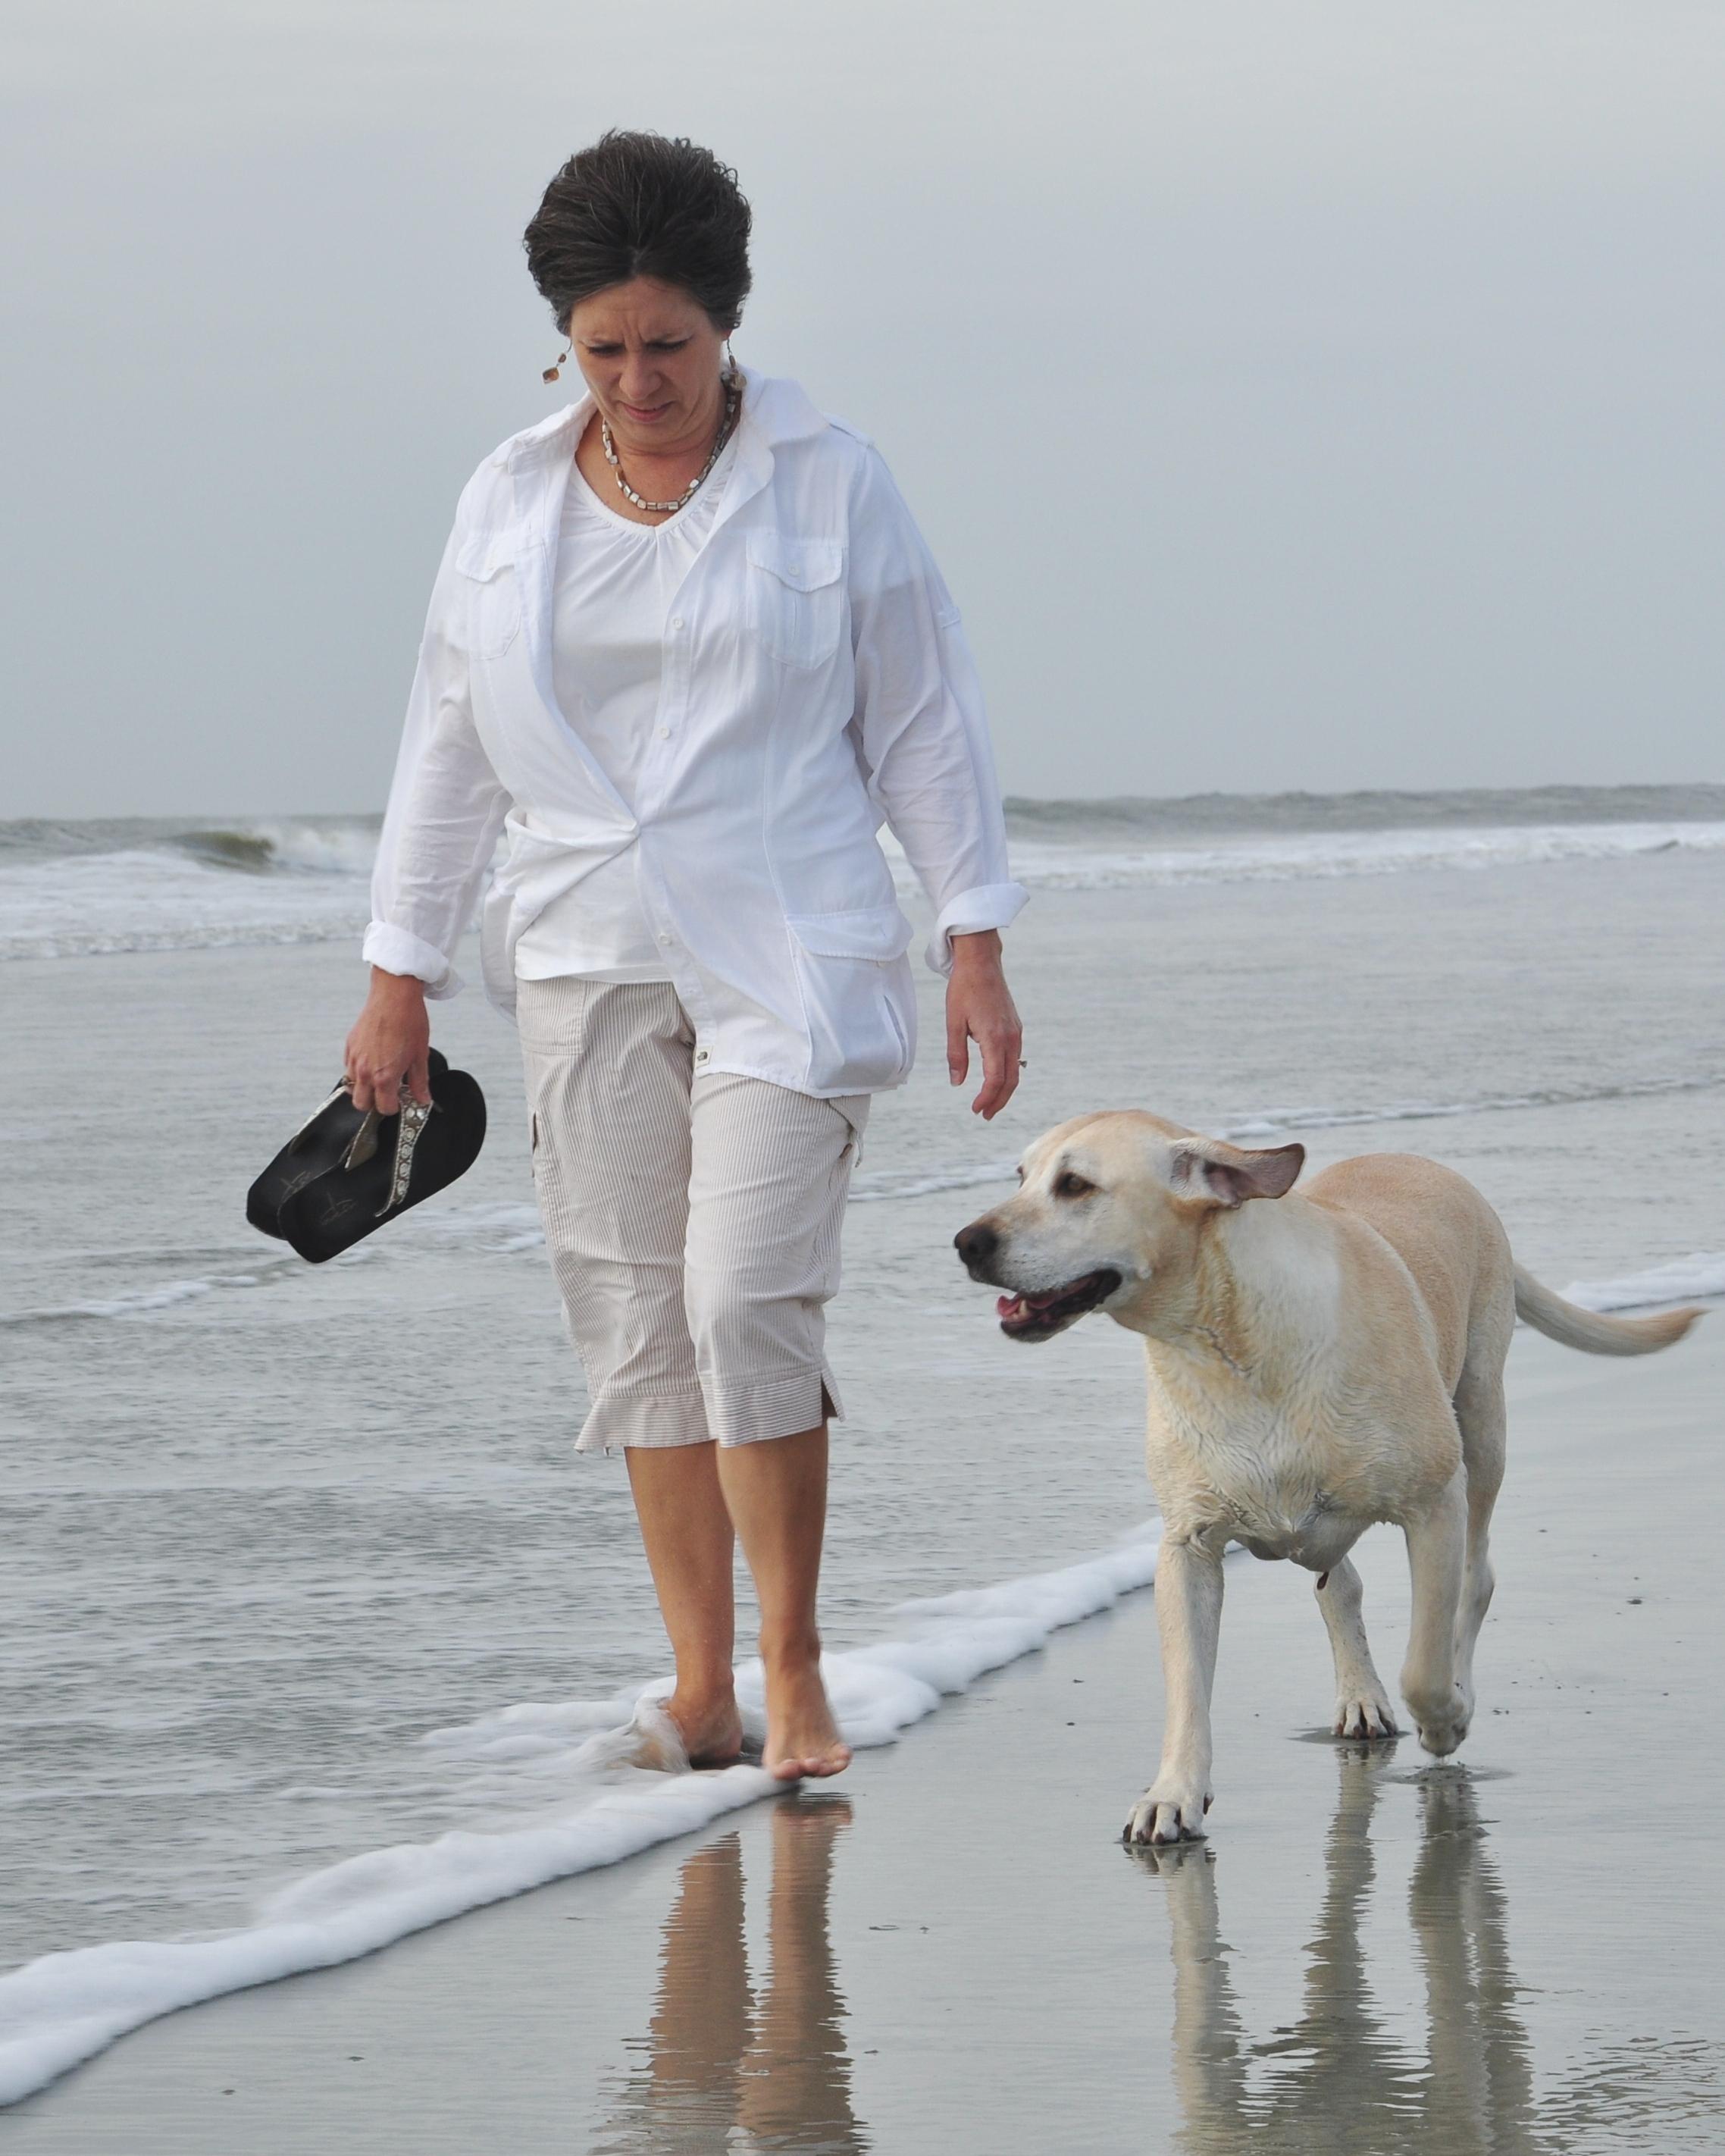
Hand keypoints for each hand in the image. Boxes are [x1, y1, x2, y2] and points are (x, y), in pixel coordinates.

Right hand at [344, 969, 431, 1112]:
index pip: (384, 1108)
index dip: (394, 1107)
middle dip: (374, 1103)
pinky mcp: (349, 1046)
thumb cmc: (409, 1022)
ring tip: (380, 1076)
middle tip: (389, 1093)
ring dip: (364, 1088)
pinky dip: (357, 1071)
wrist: (394, 995)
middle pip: (361, 1104)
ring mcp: (354, 1058)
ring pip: (352, 1087)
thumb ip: (419, 1082)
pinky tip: (373, 1061)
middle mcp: (365, 1071)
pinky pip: (348, 1068)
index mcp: (384, 1076)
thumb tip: (423, 1100)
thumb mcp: (420, 1055)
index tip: (401, 1100)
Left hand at [945, 930, 1021, 1119]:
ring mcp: (1015, 1032)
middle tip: (985, 1114)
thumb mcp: (953, 1023)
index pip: (995, 1078)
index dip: (986, 1098)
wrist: (981, 962)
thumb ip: (956, 1055)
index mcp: (994, 1037)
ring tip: (990, 1102)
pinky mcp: (1015, 1027)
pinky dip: (1007, 1073)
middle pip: (1010, 1080)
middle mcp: (1010, 1037)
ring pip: (1015, 1070)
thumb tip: (957, 1082)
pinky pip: (1015, 1057)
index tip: (976, 1109)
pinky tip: (995, 1078)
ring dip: (1004, 1089)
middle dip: (999, 1101)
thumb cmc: (964, 989)